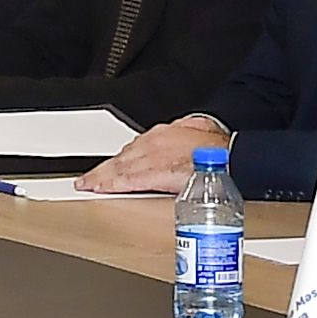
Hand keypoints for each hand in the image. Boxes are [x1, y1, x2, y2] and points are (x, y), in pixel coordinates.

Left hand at [84, 118, 219, 196]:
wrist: (229, 154)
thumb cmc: (218, 146)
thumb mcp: (198, 128)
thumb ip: (185, 131)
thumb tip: (184, 131)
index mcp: (163, 134)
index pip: (133, 149)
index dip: (118, 160)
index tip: (107, 168)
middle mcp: (153, 143)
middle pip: (121, 158)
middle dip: (103, 170)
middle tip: (86, 180)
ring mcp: (153, 157)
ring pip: (120, 168)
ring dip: (102, 177)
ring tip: (88, 185)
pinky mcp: (155, 173)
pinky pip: (128, 179)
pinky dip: (112, 183)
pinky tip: (101, 188)